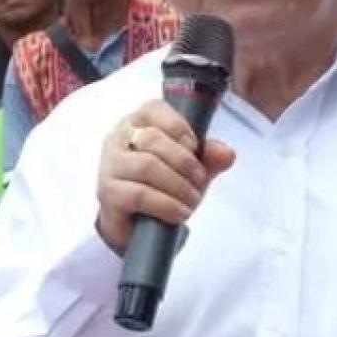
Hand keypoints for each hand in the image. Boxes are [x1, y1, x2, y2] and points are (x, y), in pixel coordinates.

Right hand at [94, 100, 235, 255]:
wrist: (138, 227)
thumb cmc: (161, 187)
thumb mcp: (191, 170)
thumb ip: (209, 158)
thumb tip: (227, 153)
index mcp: (138, 123)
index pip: (154, 109)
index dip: (179, 126)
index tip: (196, 147)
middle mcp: (119, 139)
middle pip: (153, 139)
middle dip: (184, 161)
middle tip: (200, 180)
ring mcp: (110, 166)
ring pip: (147, 166)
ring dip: (177, 185)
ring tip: (191, 199)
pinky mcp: (108, 194)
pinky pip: (139, 194)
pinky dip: (166, 204)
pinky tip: (179, 213)